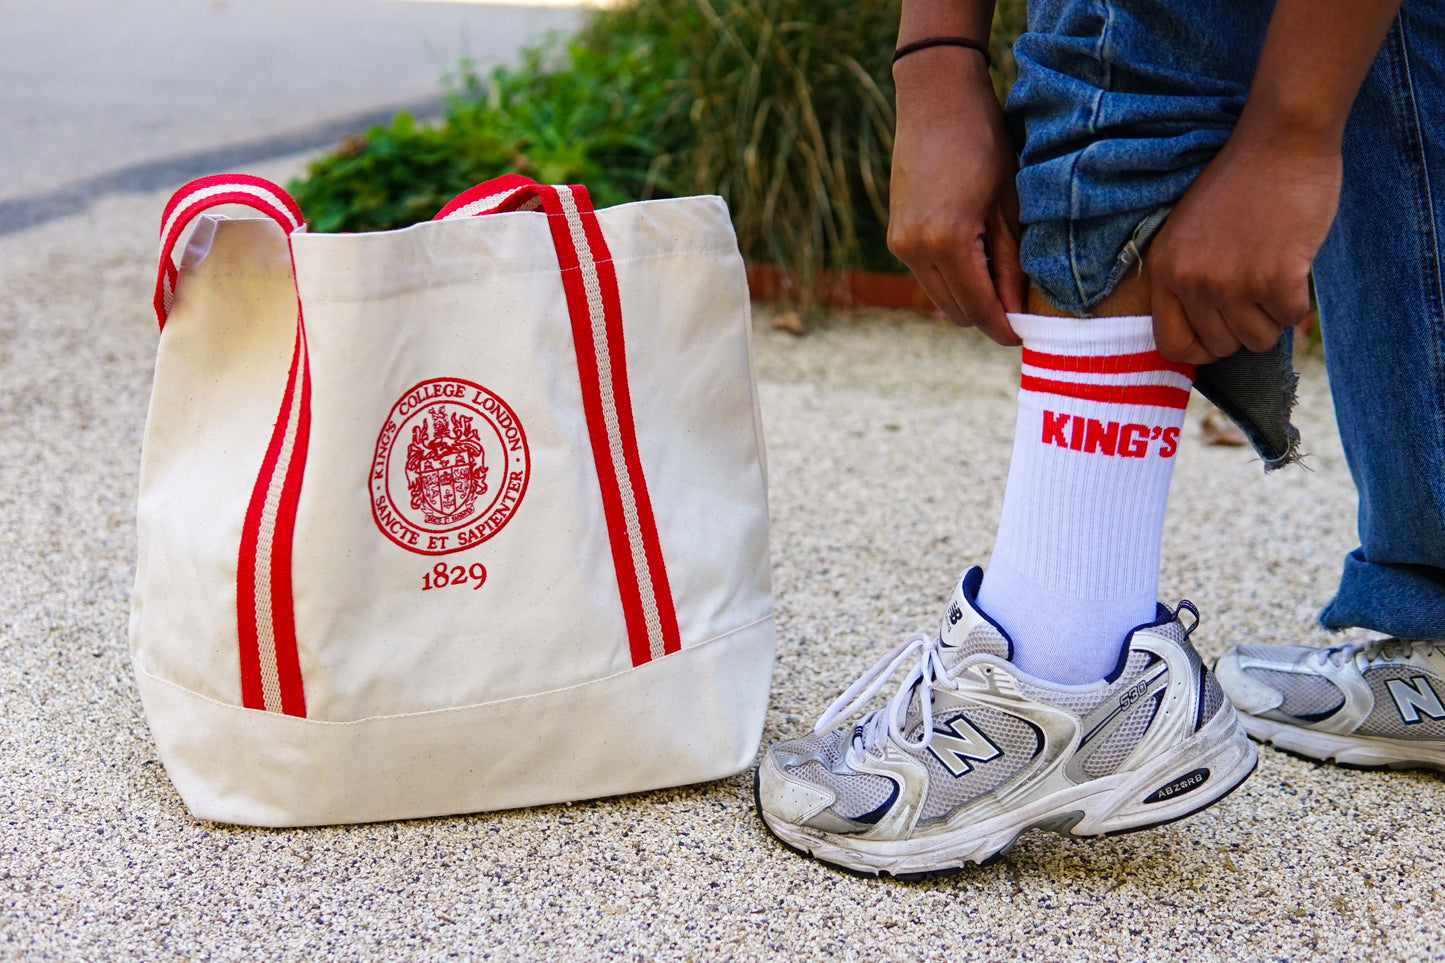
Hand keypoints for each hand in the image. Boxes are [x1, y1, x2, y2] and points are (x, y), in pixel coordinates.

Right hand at [887, 53, 1025, 344]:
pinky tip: (977, 263)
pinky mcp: (896, 236)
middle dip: (988, 318)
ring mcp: (901, 245)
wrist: (935, 100)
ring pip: (939, 299)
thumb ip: (1010, 262)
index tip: (1028, 334)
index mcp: (947, 242)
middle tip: (1021, 312)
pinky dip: (951, 282)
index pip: (979, 309)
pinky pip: (927, 278)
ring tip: (1002, 287)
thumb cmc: (983, 141)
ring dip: (969, 301)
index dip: (1005, 328)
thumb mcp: (1009, 204)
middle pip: (955, 313)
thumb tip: (1018, 310)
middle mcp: (916, 250)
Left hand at [1148, 126, 1342, 362]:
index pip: (1171, 344)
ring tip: (1275, 275)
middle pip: (1221, 345)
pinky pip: (1290, 319)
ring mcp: (1232, 282)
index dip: (1200, 350)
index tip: (1221, 336)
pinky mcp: (1275, 278)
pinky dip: (1298, 301)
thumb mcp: (1188, 229)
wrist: (1281, 140)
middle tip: (1258, 293)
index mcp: (1165, 269)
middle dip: (1244, 328)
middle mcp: (1192, 281)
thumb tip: (1205, 329)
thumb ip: (1188, 275)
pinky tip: (1294, 265)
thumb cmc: (1241, 181)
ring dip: (1272, 315)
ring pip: (1257, 340)